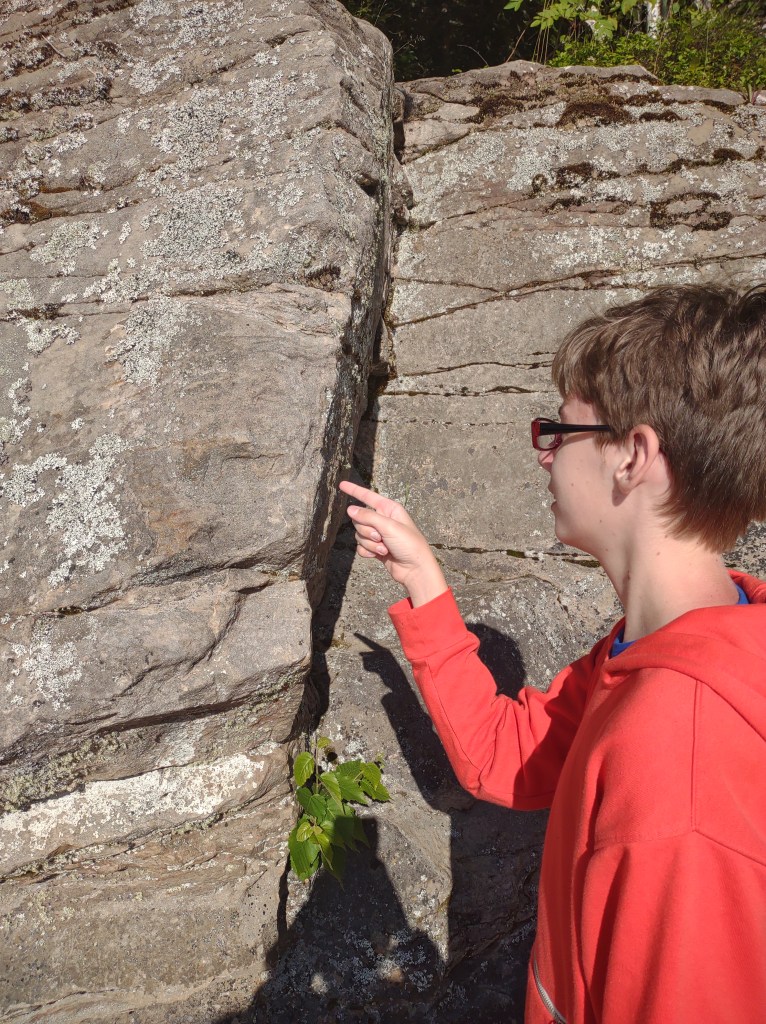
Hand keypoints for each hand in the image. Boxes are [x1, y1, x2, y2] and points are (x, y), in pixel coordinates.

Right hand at [338, 481, 447, 606]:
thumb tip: (350, 509)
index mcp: (390, 509)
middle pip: (359, 519)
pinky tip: (379, 555)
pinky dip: (368, 551)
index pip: (368, 496)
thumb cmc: (409, 544)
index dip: (354, 490)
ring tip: (384, 548)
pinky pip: (361, 546)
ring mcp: (379, 534)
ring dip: (370, 543)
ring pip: (359, 534)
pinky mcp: (375, 548)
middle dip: (367, 530)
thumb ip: (368, 516)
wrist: (414, 569)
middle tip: (380, 537)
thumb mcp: (389, 526)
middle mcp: (383, 520)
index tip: (341, 484)